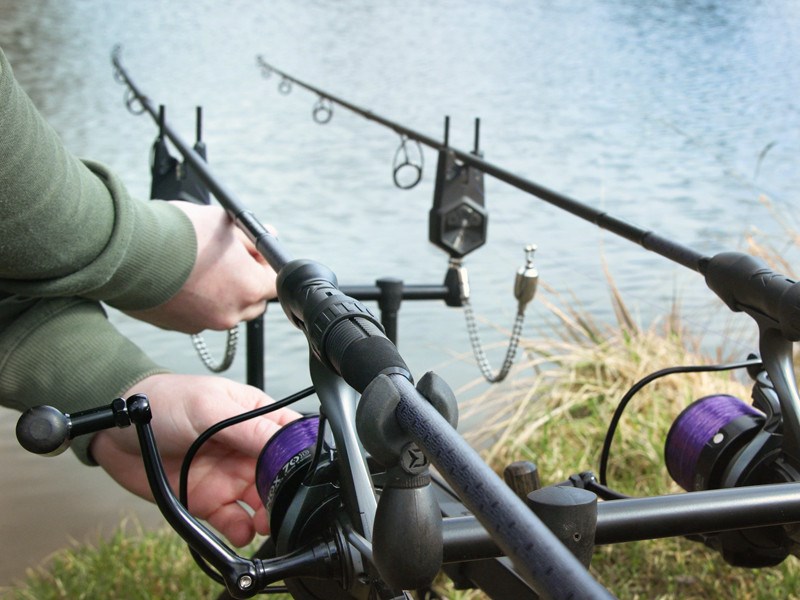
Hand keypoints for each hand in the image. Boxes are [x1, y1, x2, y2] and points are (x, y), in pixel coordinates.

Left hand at [90, 373, 300, 546]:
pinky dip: (241, 529)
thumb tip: (286, 444)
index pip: (289, 437)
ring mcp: (229, 475)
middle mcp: (246, 448)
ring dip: (267, 515)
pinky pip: (234, 519)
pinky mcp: (210, 499)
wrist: (116, 429)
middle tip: (280, 505)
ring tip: (262, 522)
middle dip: (285, 492)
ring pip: (261, 501)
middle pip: (280, 474)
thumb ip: (249, 428)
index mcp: (255, 416)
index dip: (299, 455)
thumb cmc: (164, 402)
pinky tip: (240, 530)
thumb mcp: (209, 408)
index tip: (298, 473)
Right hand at [126, 202, 277, 333]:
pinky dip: (194, 301)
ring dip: (219, 292)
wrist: (128, 250)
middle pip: (252, 301)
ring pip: (225, 310)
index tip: (250, 251)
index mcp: (249, 287)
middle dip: (245, 281)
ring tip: (197, 266)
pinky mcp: (179, 327)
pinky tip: (179, 279)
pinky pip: (198, 315)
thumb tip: (269, 236)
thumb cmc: (180, 232)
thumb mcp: (225, 222)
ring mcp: (204, 324)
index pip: (273, 282)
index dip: (263, 264)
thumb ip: (251, 236)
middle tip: (227, 258)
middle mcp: (231, 313)